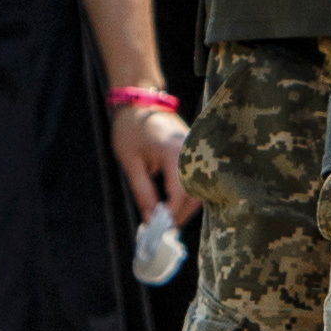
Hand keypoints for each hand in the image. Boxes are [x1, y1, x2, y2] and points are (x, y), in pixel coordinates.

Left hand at [110, 103, 193, 223]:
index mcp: (174, 152)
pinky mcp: (195, 152)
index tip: (159, 228)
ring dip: (184, 206)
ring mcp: (196, 151)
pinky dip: (187, 194)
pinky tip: (172, 204)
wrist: (139, 102)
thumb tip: (150, 220)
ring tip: (166, 219)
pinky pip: (196, 178)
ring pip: (199, 188)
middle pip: (196, 193)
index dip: (172, 214)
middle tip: (163, 229)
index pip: (181, 192)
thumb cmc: (131, 129)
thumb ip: (143, 192)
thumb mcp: (130, 163)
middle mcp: (191, 152)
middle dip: (180, 214)